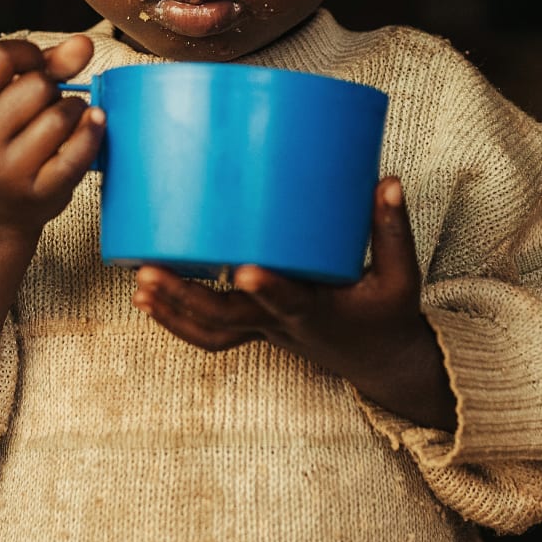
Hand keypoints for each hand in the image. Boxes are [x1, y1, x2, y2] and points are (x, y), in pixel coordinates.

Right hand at [0, 33, 103, 236]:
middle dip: (56, 87)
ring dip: (76, 111)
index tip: (37, 68)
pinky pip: (76, 154)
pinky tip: (96, 124)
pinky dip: (92, 134)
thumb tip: (83, 44)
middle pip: (37, 86)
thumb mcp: (6, 102)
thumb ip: (44, 66)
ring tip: (68, 122)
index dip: (28, 53)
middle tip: (49, 105)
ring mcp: (9, 169)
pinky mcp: (39, 191)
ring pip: (59, 117)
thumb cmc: (7, 142)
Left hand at [131, 177, 458, 430]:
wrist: (378, 360)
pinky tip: (146, 295)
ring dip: (172, 312)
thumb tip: (387, 181)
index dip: (268, 288)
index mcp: (320, 313)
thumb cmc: (387, 313)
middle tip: (149, 272)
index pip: (291, 303)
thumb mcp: (401, 277)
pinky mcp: (255, 325)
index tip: (244, 269)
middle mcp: (283, 324)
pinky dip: (176, 319)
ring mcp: (264, 328)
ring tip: (139, 285)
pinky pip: (210, 332)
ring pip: (211, 331)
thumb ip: (392, 230)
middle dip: (186, 300)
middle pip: (227, 321)